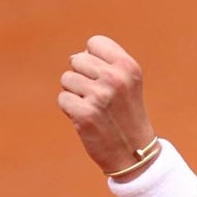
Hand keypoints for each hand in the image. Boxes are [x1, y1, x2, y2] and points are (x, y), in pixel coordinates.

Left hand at [58, 35, 157, 176]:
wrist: (133, 152)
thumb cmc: (126, 113)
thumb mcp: (128, 82)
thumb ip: (106, 63)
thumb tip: (75, 57)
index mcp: (128, 66)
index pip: (94, 43)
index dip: (93, 59)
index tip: (104, 77)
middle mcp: (115, 78)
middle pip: (77, 60)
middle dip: (82, 77)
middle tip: (99, 96)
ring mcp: (99, 96)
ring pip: (67, 79)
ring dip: (75, 93)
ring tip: (94, 107)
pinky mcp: (84, 114)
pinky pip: (62, 99)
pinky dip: (70, 109)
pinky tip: (86, 119)